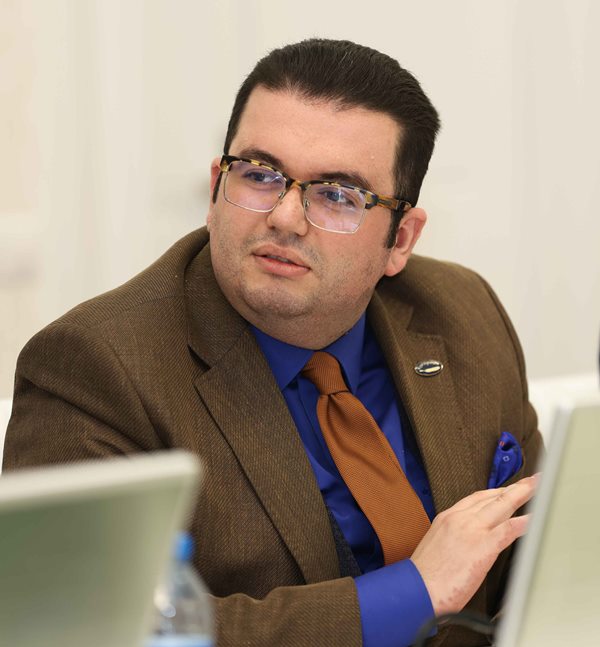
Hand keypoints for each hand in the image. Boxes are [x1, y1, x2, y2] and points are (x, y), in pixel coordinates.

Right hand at [410, 474, 536, 615]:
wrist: (417, 589)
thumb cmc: (425, 576)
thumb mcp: (437, 547)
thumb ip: (455, 539)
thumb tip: (469, 544)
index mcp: (447, 518)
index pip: (476, 498)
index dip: (495, 492)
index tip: (507, 489)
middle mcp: (459, 518)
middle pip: (492, 497)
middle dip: (513, 488)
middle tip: (530, 482)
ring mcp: (471, 530)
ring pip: (502, 506)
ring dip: (522, 495)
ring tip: (537, 489)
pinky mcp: (482, 546)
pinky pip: (507, 530)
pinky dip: (522, 523)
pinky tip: (533, 519)